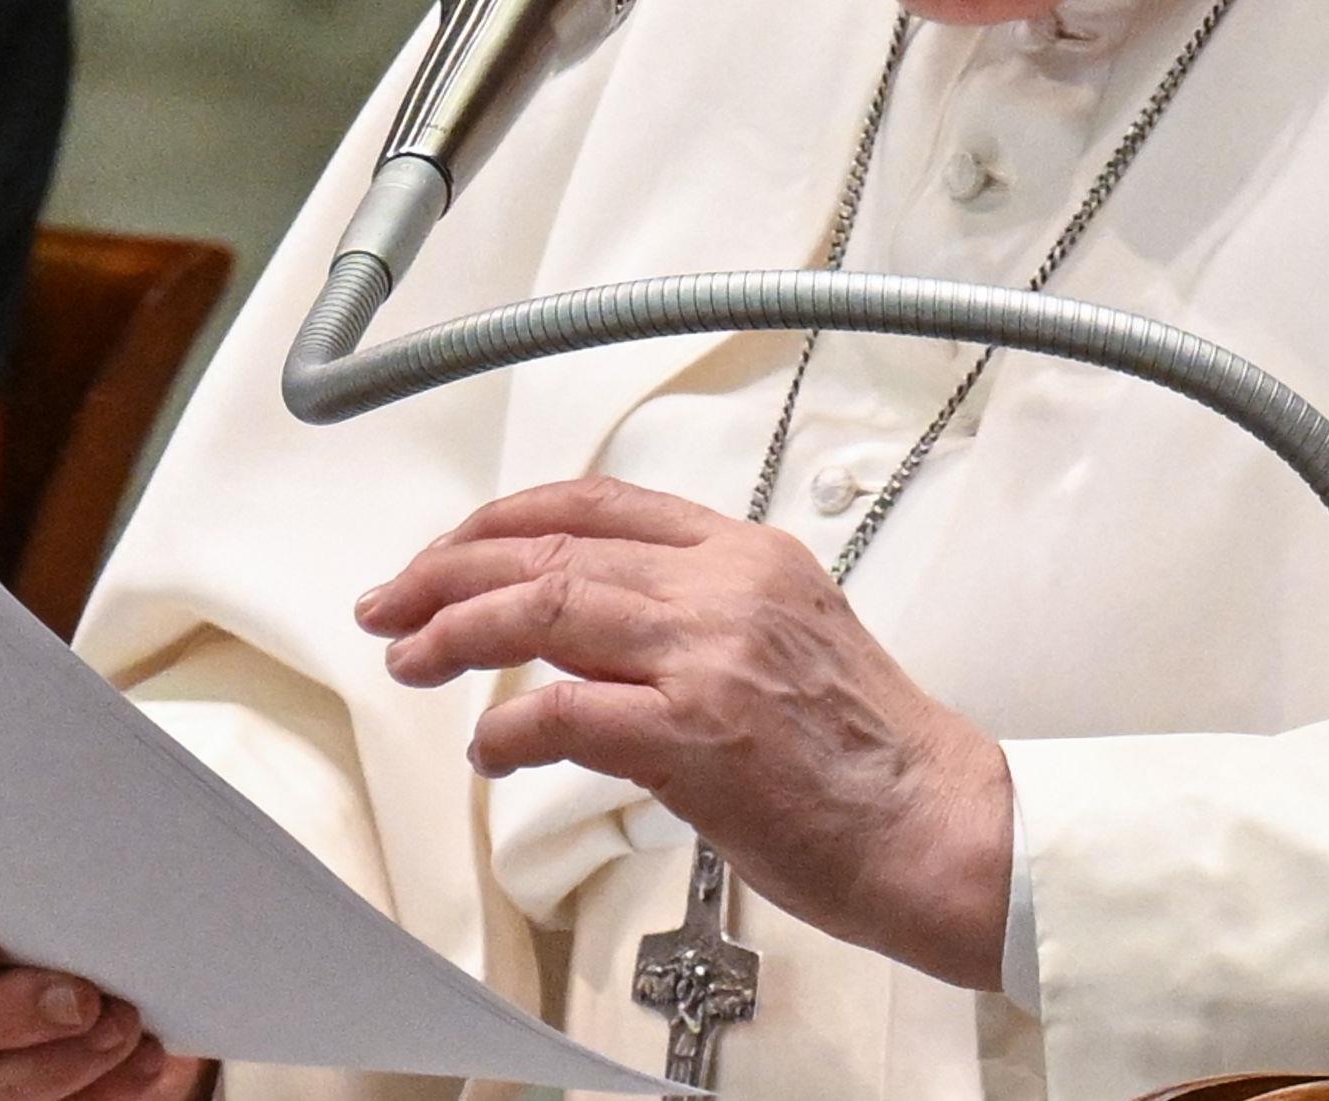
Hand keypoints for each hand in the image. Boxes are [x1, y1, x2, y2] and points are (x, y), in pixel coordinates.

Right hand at [0, 883, 212, 1100]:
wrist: (43, 978)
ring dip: (55, 1066)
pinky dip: (86, 1095)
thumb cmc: (21, 913)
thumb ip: (28, 882)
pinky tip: (138, 1068)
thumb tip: (96, 878)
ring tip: (120, 1033)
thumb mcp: (10, 888)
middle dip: (11, 1014)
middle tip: (85, 1001)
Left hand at [355, 476, 1013, 989]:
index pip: (598, 503)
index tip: (448, 553)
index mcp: (747, 554)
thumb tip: (584, 627)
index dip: (501, 522)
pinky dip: (506, 729)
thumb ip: (692, 613)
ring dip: (455, 633)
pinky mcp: (696, 735)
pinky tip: (487, 751)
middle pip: (551, 547)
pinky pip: (564, 712)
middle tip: (392, 603)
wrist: (937, 826)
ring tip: (411, 659)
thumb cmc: (868, 754)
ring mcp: (709, 656)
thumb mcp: (784, 637)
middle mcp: (726, 586)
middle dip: (449, 570)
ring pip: (543, 607)